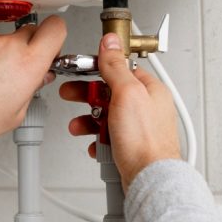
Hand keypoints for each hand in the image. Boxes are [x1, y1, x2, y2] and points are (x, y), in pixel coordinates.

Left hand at [0, 16, 65, 146]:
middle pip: (28, 32)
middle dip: (24, 49)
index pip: (56, 28)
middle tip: (12, 70)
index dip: (55, 35)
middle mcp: (6, 45)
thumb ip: (30, 90)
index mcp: (26, 65)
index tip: (50, 43)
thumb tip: (37, 78)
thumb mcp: (13, 116)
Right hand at [59, 33, 180, 190]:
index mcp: (150, 89)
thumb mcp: (127, 94)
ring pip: (107, 116)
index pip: (120, 69)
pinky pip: (108, 137)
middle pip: (110, 93)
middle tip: (72, 95)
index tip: (81, 71)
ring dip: (89, 121)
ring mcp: (139, 128)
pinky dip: (98, 139)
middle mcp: (147, 107)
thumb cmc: (145, 141)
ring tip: (79, 126)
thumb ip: (116, 66)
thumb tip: (111, 42)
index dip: (98, 69)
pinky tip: (95, 143)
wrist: (149, 179)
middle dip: (88, 97)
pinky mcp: (131, 146)